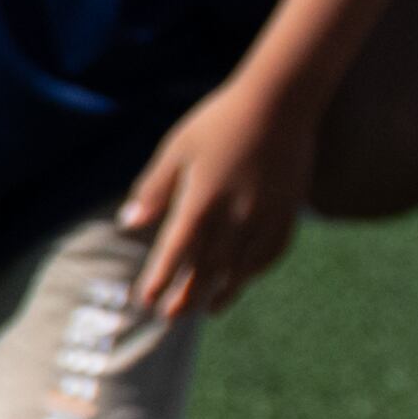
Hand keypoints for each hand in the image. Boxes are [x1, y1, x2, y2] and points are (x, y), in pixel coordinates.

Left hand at [119, 75, 318, 317]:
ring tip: (207, 309)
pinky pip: (273, 250)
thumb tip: (127, 224)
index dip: (160, 277)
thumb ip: (154, 189)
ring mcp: (267, 215)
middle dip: (188, 293)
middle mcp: (236, 214)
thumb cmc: (219, 121)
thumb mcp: (177, 149)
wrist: (280, 102)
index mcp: (203, 199)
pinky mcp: (290, 211)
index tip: (145, 300)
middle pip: (209, 266)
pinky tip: (244, 278)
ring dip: (224, 290)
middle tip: (171, 316)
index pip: (176, 251)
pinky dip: (256, 269)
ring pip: (243, 265)